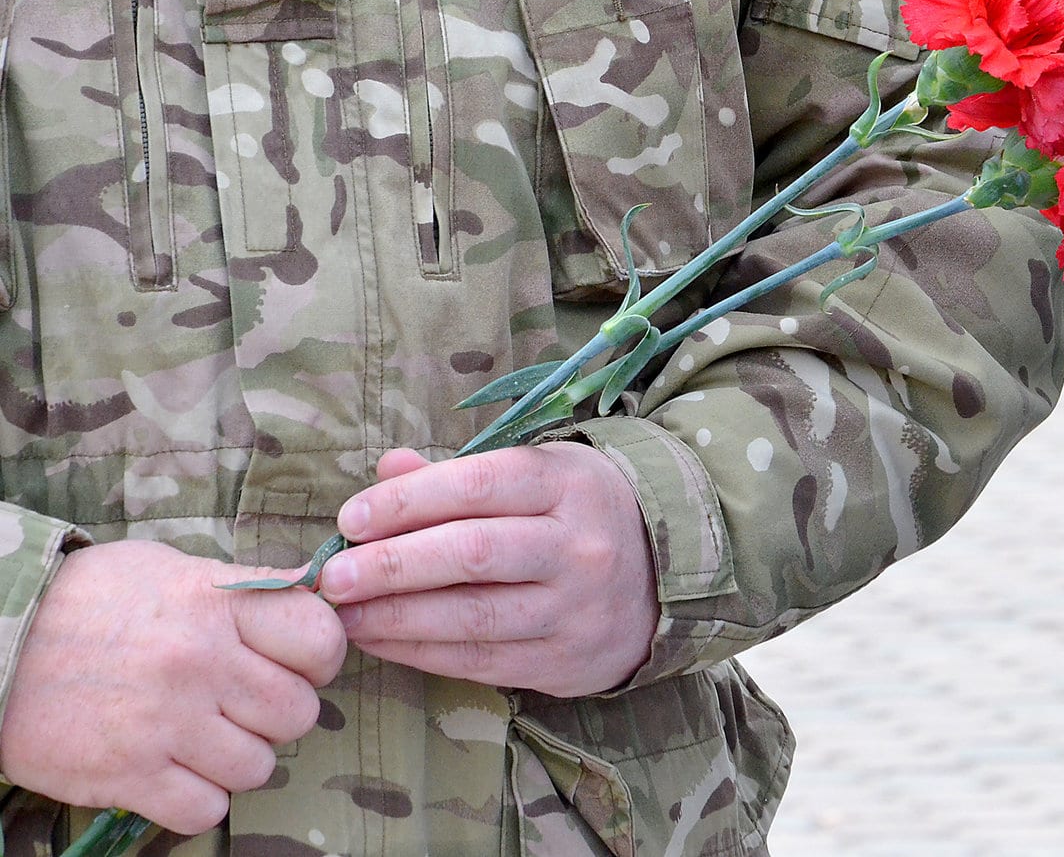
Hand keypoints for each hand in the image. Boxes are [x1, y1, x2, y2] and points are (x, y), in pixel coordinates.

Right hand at [0, 540, 346, 834]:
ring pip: (259, 766)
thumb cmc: (93, 601)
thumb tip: (320, 586)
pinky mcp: (127, 773)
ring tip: (203, 736)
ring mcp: (165, 721)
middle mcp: (199, 662)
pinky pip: (207, 808)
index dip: (319, 658)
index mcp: (217, 604)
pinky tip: (174, 770)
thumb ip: (247, 589)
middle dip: (278, 715)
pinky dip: (198, 798)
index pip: (320, 638)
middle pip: (298, 712)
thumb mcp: (174, 573)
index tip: (295, 663)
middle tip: (241, 705)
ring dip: (239, 759)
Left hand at [321, 442, 659, 696]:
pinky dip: (421, 652)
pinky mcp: (567, 660)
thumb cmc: (577, 514)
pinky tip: (380, 639)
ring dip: (396, 617)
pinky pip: (480, 661)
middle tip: (332, 576)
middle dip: (392, 566)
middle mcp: (578, 545)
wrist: (665, 577)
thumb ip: (459, 474)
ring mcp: (576, 607)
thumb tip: (386, 468)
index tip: (351, 519)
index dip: (408, 502)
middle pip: (473, 554)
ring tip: (344, 613)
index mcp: (568, 483)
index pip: (479, 486)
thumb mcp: (538, 474)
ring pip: (473, 616)